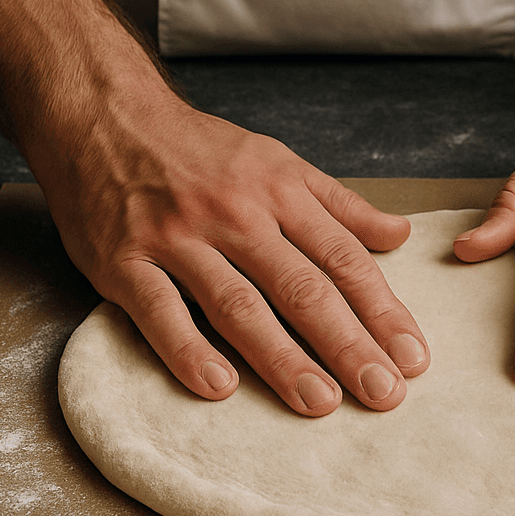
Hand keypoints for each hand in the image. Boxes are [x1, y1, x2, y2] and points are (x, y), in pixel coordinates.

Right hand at [30, 84, 431, 416]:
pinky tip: (220, 387)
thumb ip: (338, 204)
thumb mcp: (276, 160)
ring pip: (238, 305)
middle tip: (383, 393)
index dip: (382, 310)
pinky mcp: (124, 261)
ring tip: (320, 401)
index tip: (412, 356)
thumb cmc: (196, 147)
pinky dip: (188, 350)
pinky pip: (160, 312)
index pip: (343, 258)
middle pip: (301, 287)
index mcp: (278, 191)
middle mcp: (234, 214)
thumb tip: (400, 234)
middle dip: (347, 343)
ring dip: (282, 357)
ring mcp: (177, 238)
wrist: (102, 113)